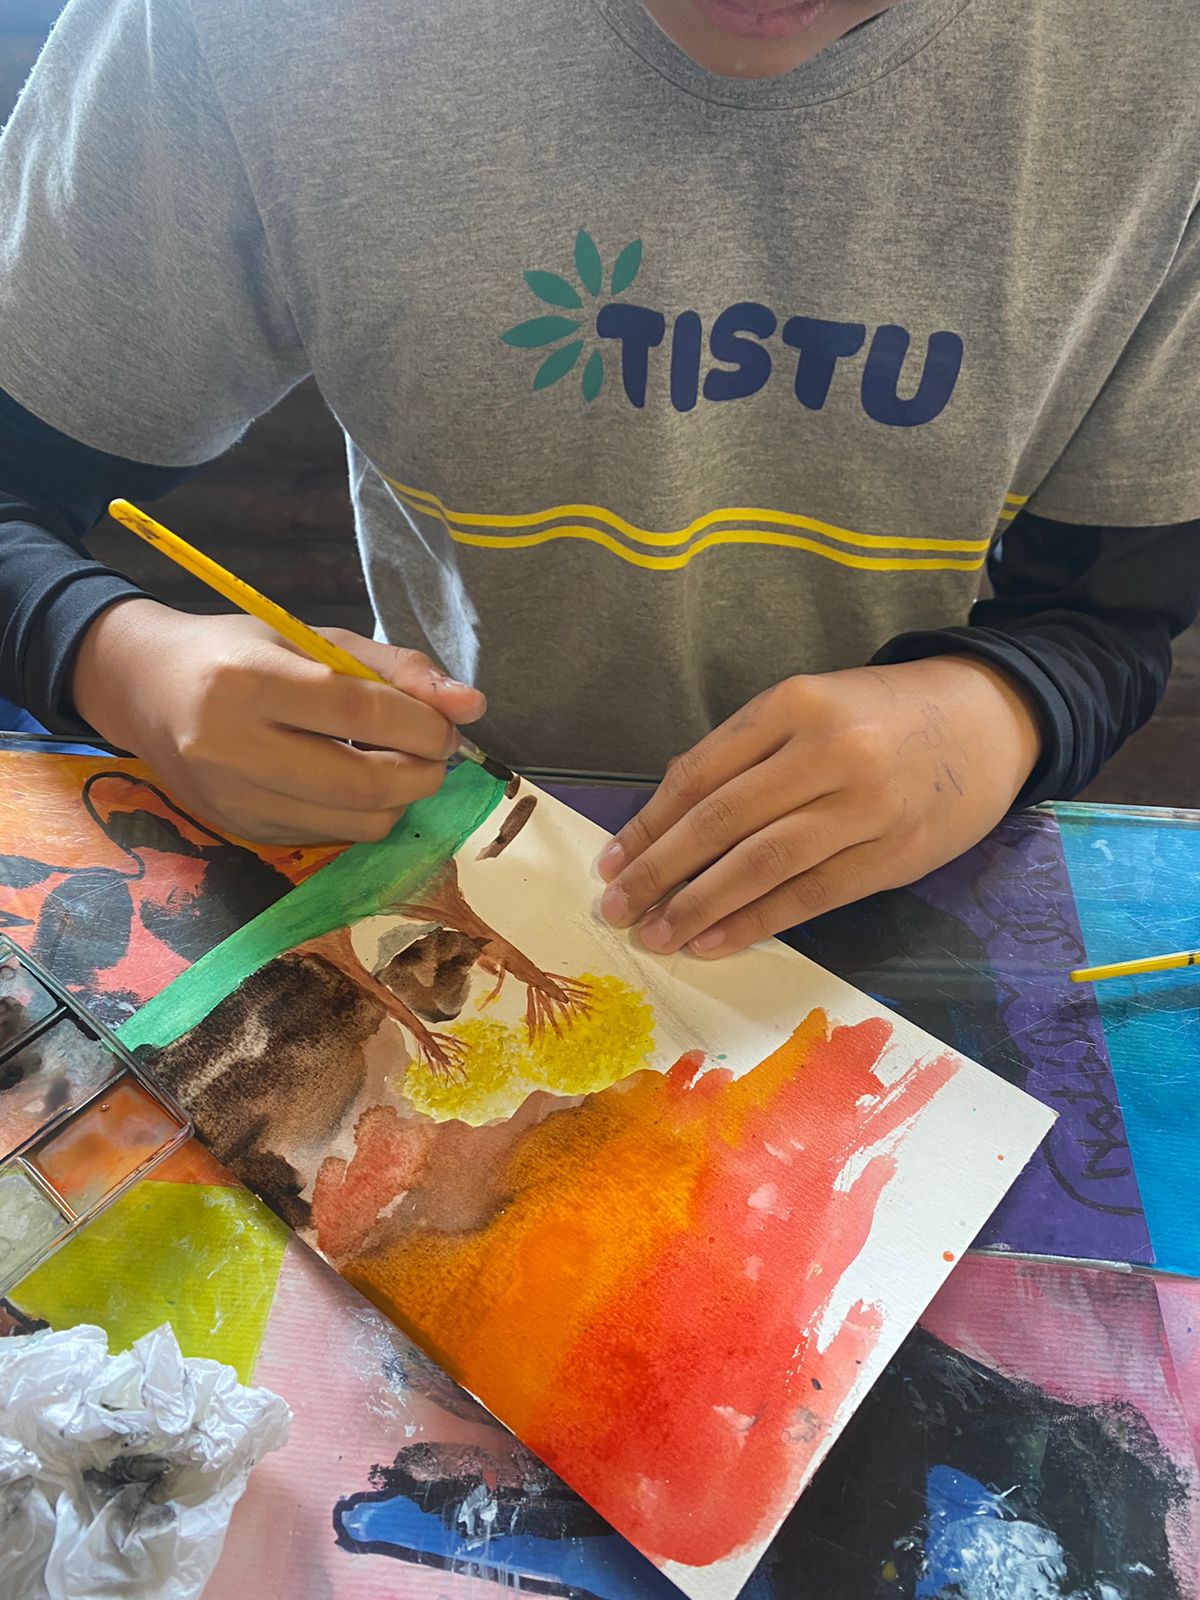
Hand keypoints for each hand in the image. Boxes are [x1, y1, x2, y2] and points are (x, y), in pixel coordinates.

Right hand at [71, 599, 485, 842]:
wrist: (147, 691)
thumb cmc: (238, 654)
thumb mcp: (312, 638)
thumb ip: (395, 669)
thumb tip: (472, 706)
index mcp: (248, 681)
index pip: (360, 714)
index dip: (423, 725)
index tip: (446, 723)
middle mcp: (231, 746)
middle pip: (364, 784)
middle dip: (423, 772)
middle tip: (433, 751)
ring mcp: (233, 799)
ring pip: (356, 822)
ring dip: (399, 798)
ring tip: (392, 762)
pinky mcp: (241, 831)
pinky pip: (332, 836)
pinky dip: (360, 813)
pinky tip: (348, 780)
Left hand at [597, 656, 1041, 957]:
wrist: (989, 718)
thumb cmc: (883, 713)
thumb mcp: (812, 704)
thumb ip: (745, 750)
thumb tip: (667, 811)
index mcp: (795, 704)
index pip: (701, 774)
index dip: (649, 825)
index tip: (611, 861)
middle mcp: (828, 752)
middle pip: (722, 821)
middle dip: (659, 871)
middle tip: (615, 907)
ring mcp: (865, 807)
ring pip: (760, 864)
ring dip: (698, 906)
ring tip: (655, 934)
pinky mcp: (893, 856)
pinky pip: (809, 897)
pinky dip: (755, 922)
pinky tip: (715, 942)